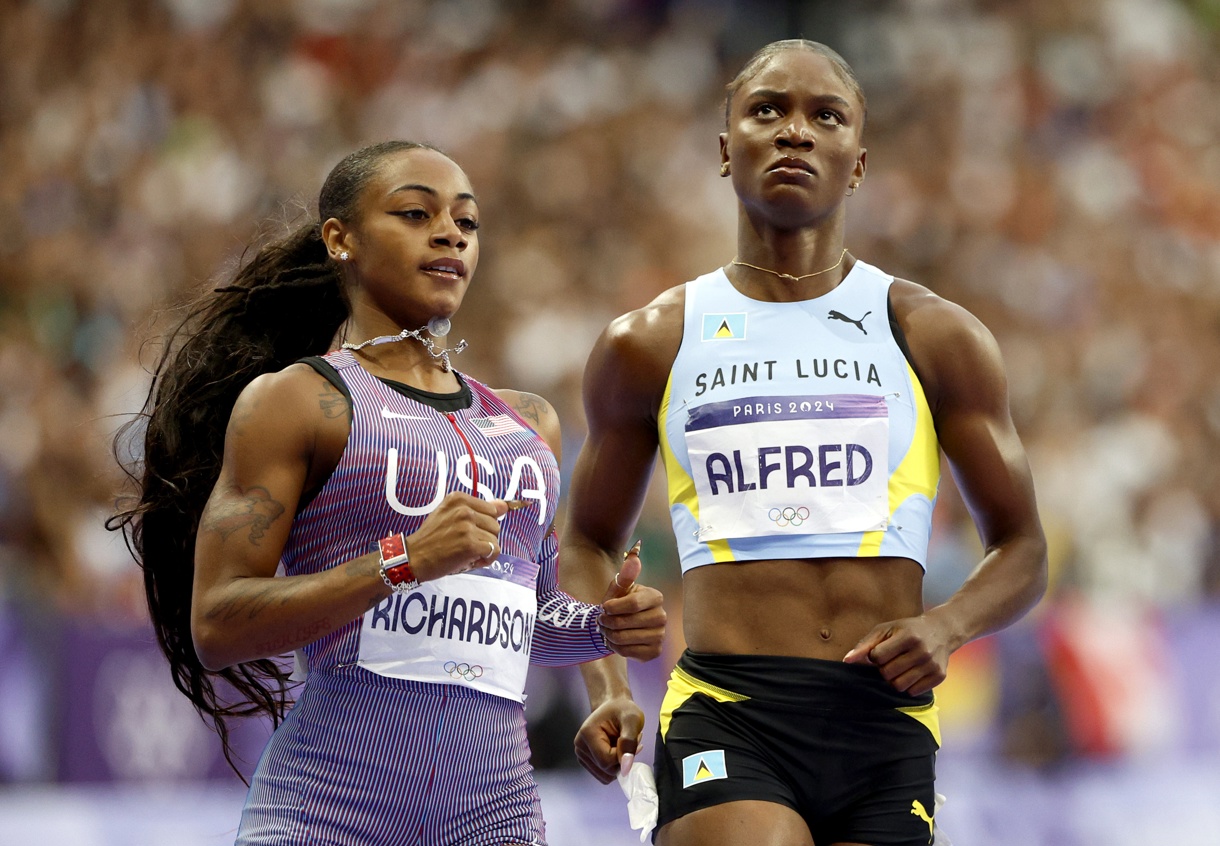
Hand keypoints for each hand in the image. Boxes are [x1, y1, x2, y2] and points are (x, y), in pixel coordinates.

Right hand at [402, 493, 508, 581]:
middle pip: (495, 525)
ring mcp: (467, 527)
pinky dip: (485, 559)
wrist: (413, 557)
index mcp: (458, 498)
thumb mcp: (450, 515)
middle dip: (485, 538)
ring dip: (484, 550)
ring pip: (495, 539)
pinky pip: (493, 551)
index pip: (492, 510)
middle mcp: (464, 509)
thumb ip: (478, 509)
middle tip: (465, 545)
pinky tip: (470, 561)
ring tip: (466, 554)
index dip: (483, 525)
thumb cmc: (431, 538)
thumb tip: (505, 506)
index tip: (468, 532)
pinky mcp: (470, 544)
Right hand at [574, 695, 645, 783]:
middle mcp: (579, 746)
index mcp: (587, 734)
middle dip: (622, 759)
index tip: (633, 740)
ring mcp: (581, 755)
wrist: (613, 706)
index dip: (624, 756)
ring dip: (619, 764)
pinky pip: (604, 775)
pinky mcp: (586, 761)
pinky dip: (614, 767)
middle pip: (605, 770)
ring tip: (623, 745)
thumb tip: (625, 768)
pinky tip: (618, 751)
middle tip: (630, 741)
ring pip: (605, 775)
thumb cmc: (622, 710)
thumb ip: (629, 742)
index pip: (606, 761)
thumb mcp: (632, 720)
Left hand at [599, 541, 666, 660]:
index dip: (613, 607)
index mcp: (655, 597)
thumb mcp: (619, 589)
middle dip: (607, 622)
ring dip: (608, 635)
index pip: (633, 604)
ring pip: (624, 638)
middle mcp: (662, 616)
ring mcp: (660, 635)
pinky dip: (615, 647)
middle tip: (601, 621)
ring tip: (605, 630)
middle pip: (626, 622)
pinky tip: (613, 640)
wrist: (621, 625)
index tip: (603, 607)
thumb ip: (625, 576)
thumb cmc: (619, 604)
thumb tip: (634, 558)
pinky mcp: (654, 651)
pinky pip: (628, 651)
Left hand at [843, 613, 951, 695]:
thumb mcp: (886, 630)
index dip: (875, 656)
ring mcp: (932, 665)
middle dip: (884, 669)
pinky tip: (911, 673)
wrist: (941, 631)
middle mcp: (922, 651)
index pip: (878, 657)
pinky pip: (913, 692)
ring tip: (900, 667)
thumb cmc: (907, 630)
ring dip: (894, 679)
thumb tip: (847, 660)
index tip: (881, 651)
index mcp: (908, 636)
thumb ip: (865, 645)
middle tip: (891, 660)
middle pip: (887, 674)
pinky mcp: (939, 676)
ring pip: (899, 686)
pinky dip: (908, 685)